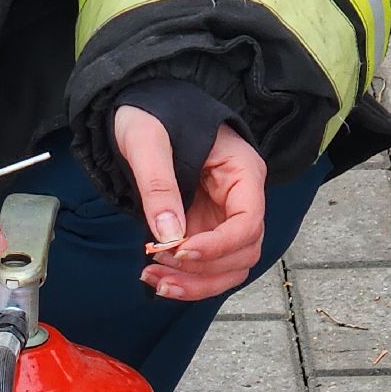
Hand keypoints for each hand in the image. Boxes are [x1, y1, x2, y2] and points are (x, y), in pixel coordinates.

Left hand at [114, 104, 266, 300]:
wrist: (141, 107)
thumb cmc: (151, 112)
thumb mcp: (148, 140)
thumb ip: (158, 185)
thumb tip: (169, 236)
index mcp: (243, 172)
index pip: (249, 224)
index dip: (218, 247)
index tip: (179, 251)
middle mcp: (241, 199)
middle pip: (243, 253)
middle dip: (204, 271)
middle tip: (158, 265)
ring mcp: (223, 217)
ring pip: (228, 268)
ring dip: (195, 283)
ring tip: (154, 279)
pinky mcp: (203, 229)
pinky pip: (206, 266)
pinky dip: (185, 279)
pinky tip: (156, 276)